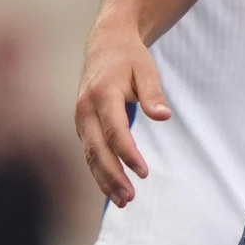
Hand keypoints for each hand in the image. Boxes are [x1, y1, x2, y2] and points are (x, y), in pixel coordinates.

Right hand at [74, 23, 170, 206]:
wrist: (105, 44)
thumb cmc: (129, 57)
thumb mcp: (146, 68)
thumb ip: (153, 93)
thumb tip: (163, 116)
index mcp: (102, 94)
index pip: (114, 131)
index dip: (128, 154)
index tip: (143, 172)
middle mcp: (86, 109)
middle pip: (96, 149)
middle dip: (112, 176)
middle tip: (129, 197)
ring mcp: (80, 118)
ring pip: (89, 155)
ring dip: (104, 179)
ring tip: (123, 200)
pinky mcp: (82, 125)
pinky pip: (89, 152)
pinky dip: (99, 171)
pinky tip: (112, 187)